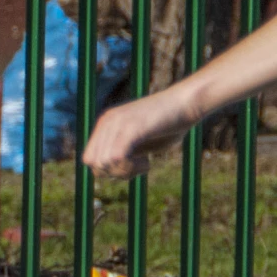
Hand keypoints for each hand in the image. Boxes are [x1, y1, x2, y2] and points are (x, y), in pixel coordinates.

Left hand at [80, 93, 194, 179]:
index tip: (131, 166)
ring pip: (103, 164)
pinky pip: (116, 158)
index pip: (89, 158)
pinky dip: (131, 168)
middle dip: (114, 174)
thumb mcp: (141, 141)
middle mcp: (107, 121)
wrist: (187, 103)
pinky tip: (148, 163)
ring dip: (125, 172)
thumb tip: (112, 171)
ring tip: (145, 164)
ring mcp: (118, 123)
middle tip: (138, 168)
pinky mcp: (131, 127)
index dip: (108, 170)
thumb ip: (124, 151)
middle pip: (93, 164)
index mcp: (106, 124)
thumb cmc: (170, 124)